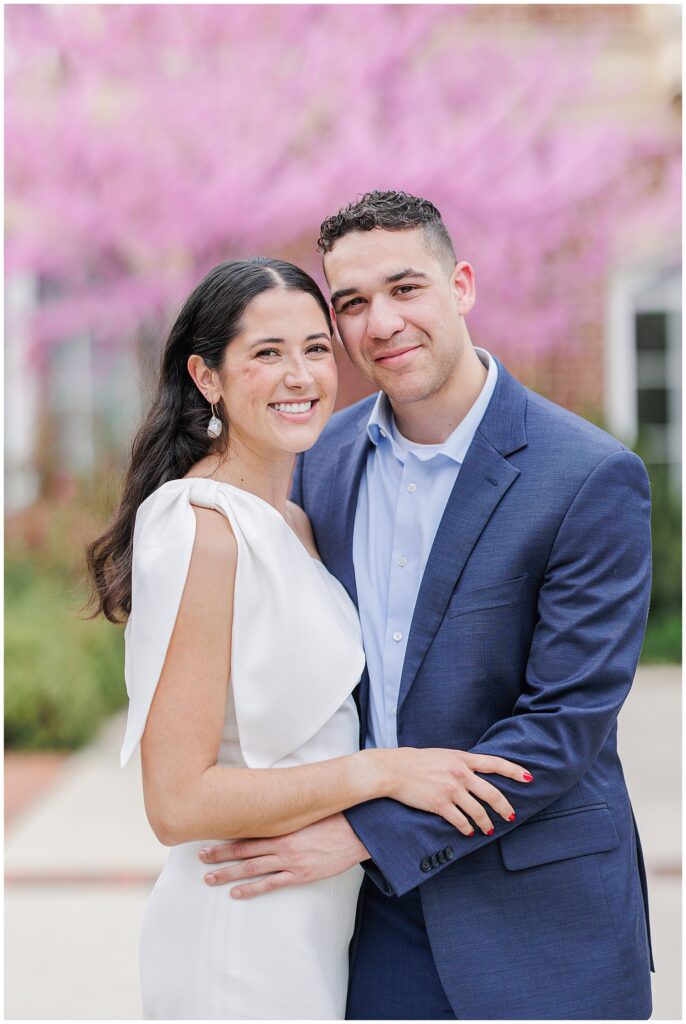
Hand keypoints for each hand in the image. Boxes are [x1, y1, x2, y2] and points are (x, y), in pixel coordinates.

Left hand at [198, 813, 368, 898]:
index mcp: (282, 825)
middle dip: (220, 854)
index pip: (247, 830)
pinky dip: (252, 889)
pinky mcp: (300, 874)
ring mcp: (290, 860)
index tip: (209, 835)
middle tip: (200, 858)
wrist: (358, 832)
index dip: (227, 834)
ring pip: (251, 868)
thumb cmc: (334, 817)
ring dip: (228, 874)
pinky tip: (237, 893)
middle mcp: (282, 842)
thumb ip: (289, 809)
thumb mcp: (308, 809)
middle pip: (243, 850)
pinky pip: (271, 883)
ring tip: (210, 878)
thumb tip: (272, 801)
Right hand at [386, 748, 531, 835]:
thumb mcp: (443, 755)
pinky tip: (468, 831)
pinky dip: (467, 828)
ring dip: (486, 822)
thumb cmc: (417, 761)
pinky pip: (460, 821)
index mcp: (462, 759)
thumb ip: (461, 763)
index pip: (495, 763)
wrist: (394, 769)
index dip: (514, 771)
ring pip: (478, 811)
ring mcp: (451, 790)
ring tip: (489, 828)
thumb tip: (475, 771)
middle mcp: (460, 774)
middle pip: (492, 793)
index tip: (528, 778)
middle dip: (504, 807)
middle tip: (511, 815)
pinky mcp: (440, 804)